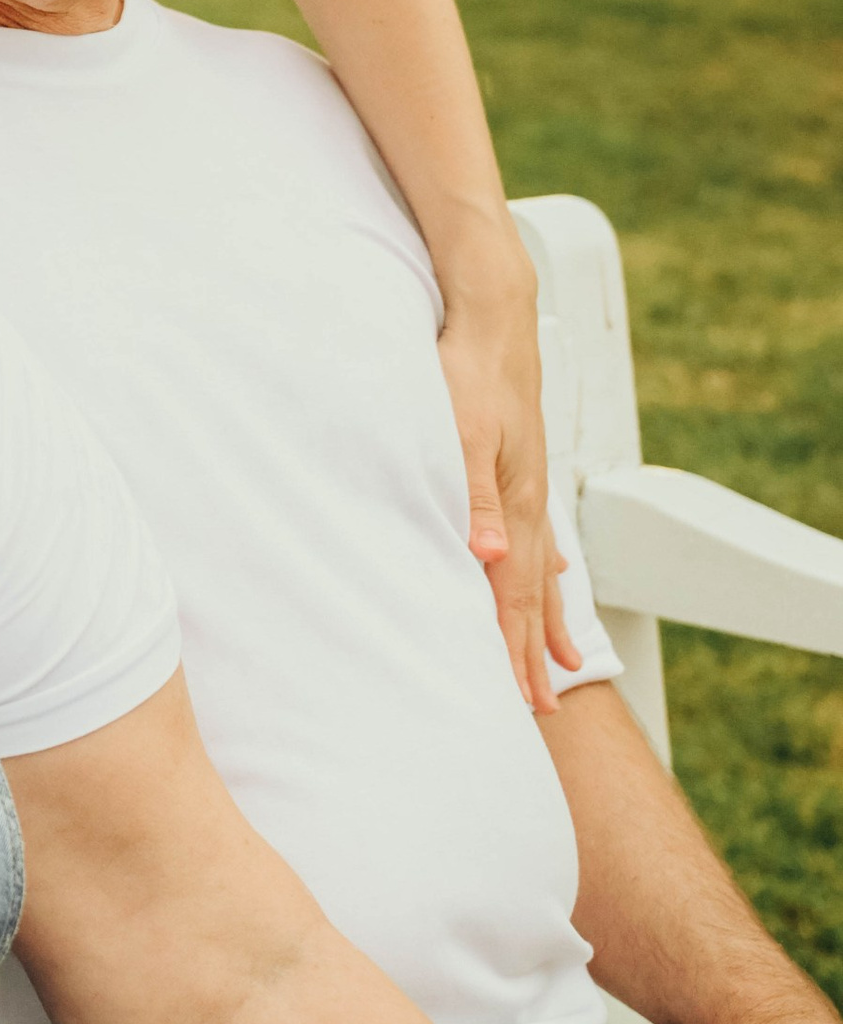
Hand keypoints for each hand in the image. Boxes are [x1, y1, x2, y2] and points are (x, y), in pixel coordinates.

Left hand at [435, 259, 579, 715]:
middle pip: (534, 596)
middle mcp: (527, 503)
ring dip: (546, 621)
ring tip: (562, 662)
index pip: (515, 598)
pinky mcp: (517, 466)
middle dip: (536, 655)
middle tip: (545, 708)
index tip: (525, 702)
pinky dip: (543, 571)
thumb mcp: (462, 433)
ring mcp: (526, 485)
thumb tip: (491, 560)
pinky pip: (536, 539)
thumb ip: (473, 497)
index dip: (517, 652)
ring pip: (540, 571)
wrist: (493, 315)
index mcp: (514, 506)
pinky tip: (550, 577)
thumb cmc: (466, 370)